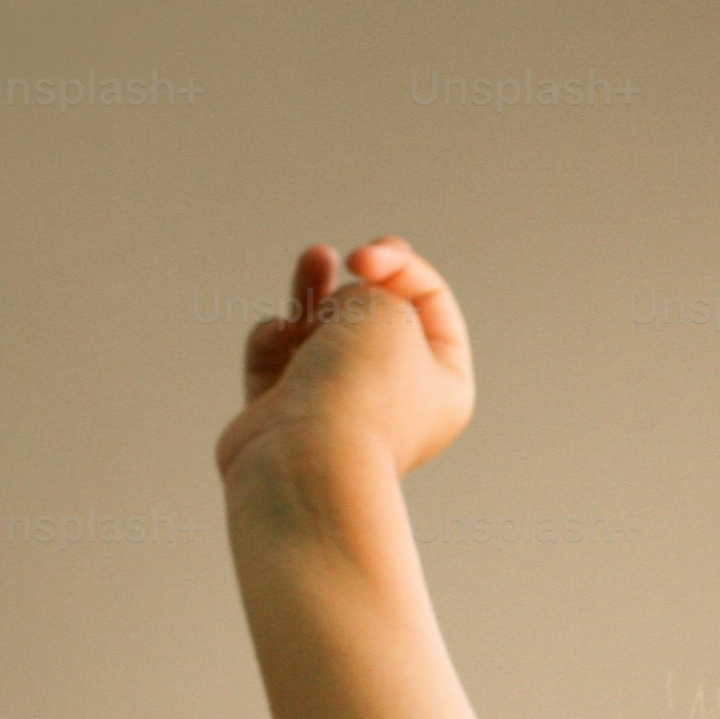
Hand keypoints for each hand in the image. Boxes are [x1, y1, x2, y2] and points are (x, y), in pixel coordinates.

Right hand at [215, 236, 474, 481]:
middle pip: (375, 315)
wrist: (307, 460)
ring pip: (322, 330)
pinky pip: (277, 356)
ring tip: (315, 258)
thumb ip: (368, 292)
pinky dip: (275, 337)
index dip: (398, 263)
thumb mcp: (387, 309)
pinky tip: (278, 337)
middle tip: (348, 259)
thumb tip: (333, 312)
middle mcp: (394, 400)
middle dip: (358, 279)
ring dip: (315, 289)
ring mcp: (336, 409)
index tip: (364, 260)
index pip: (430, 302)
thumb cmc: (360, 386)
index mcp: (444, 385)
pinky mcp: (283, 415)